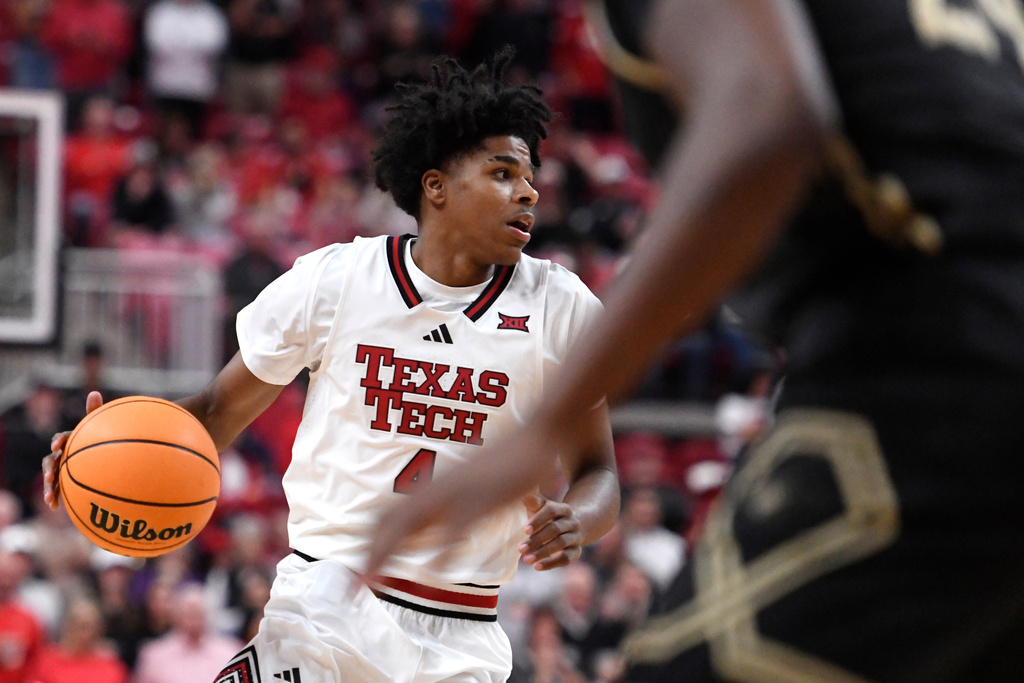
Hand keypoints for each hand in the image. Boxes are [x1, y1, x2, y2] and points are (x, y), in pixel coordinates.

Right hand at [42, 391, 102, 510]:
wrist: (110, 460)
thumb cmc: (106, 440)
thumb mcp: (101, 428)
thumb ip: (97, 413)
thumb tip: (93, 392)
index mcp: (73, 440)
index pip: (62, 438)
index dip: (58, 441)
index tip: (58, 446)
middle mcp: (65, 454)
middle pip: (51, 460)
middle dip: (49, 469)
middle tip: (50, 476)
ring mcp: (64, 469)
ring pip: (51, 477)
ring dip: (48, 487)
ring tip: (50, 498)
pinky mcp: (66, 482)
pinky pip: (57, 490)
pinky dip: (55, 497)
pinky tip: (56, 507)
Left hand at [365, 425, 564, 579]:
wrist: (534, 435)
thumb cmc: (503, 461)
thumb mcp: (465, 485)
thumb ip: (444, 505)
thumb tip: (425, 527)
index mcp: (432, 488)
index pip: (386, 515)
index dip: (367, 541)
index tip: (354, 571)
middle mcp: (436, 490)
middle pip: (389, 522)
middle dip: (368, 555)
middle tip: (352, 588)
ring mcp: (457, 493)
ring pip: (411, 524)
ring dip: (388, 554)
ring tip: (372, 583)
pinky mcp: (482, 498)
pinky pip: (457, 528)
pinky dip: (442, 552)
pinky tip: (432, 574)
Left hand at [519, 492, 582, 570]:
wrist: (570, 529)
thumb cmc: (548, 517)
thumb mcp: (542, 508)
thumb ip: (534, 502)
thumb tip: (525, 497)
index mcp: (564, 509)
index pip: (551, 510)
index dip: (538, 520)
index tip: (524, 530)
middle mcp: (573, 522)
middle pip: (555, 529)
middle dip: (536, 539)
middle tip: (520, 549)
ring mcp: (576, 537)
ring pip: (560, 544)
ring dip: (542, 552)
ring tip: (526, 559)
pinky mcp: (576, 552)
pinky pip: (566, 558)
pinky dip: (551, 563)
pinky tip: (537, 567)